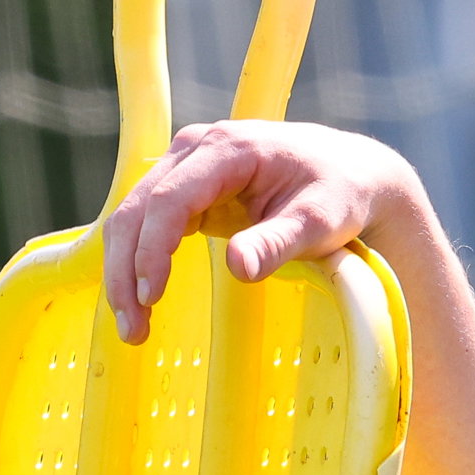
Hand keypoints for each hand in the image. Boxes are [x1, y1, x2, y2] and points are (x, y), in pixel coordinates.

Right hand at [99, 119, 432, 343]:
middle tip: (133, 326)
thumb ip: (277, 242)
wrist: (350, 172)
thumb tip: (238, 268)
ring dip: (124, 270)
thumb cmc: (338, 193)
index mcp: (228, 149)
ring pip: (134, 216)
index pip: (171, 198)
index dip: (153, 248)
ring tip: (132, 325)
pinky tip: (139, 300)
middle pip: (139, 208)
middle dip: (128, 269)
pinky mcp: (185, 185)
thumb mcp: (319, 221)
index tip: (151, 295)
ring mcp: (186, 164)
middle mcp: (196, 149)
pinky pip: (148, 221)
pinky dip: (138, 260)